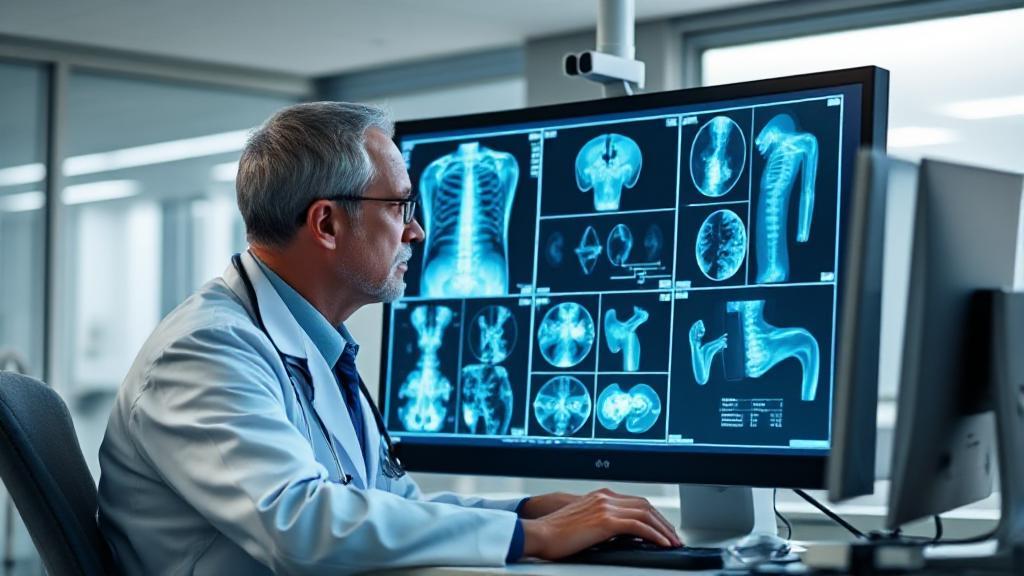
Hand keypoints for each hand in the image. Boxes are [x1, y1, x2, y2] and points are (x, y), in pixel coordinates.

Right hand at [521, 488, 680, 559]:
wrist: (539, 534)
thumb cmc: (555, 533)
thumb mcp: (583, 522)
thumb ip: (602, 522)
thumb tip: (624, 535)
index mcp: (600, 495)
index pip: (636, 502)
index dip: (653, 515)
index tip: (662, 528)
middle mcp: (605, 497)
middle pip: (645, 505)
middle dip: (663, 521)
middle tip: (673, 536)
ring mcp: (605, 507)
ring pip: (646, 514)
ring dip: (663, 529)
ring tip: (672, 542)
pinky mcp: (605, 521)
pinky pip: (639, 526)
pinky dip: (654, 534)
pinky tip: (662, 543)